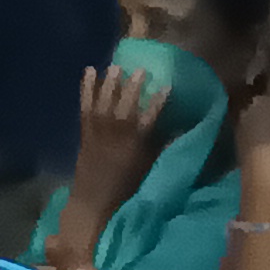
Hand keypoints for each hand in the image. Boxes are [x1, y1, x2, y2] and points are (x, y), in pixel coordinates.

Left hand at [69, 63, 174, 206]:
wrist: (93, 201)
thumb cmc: (126, 185)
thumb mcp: (150, 168)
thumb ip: (165, 147)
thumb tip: (184, 129)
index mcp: (134, 147)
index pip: (148, 120)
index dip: (157, 103)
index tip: (167, 87)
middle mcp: (115, 137)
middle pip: (123, 109)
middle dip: (131, 89)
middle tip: (139, 70)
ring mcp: (98, 133)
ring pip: (102, 105)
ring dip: (108, 85)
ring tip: (115, 67)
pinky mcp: (86, 131)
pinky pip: (85, 107)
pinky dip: (87, 89)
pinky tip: (89, 72)